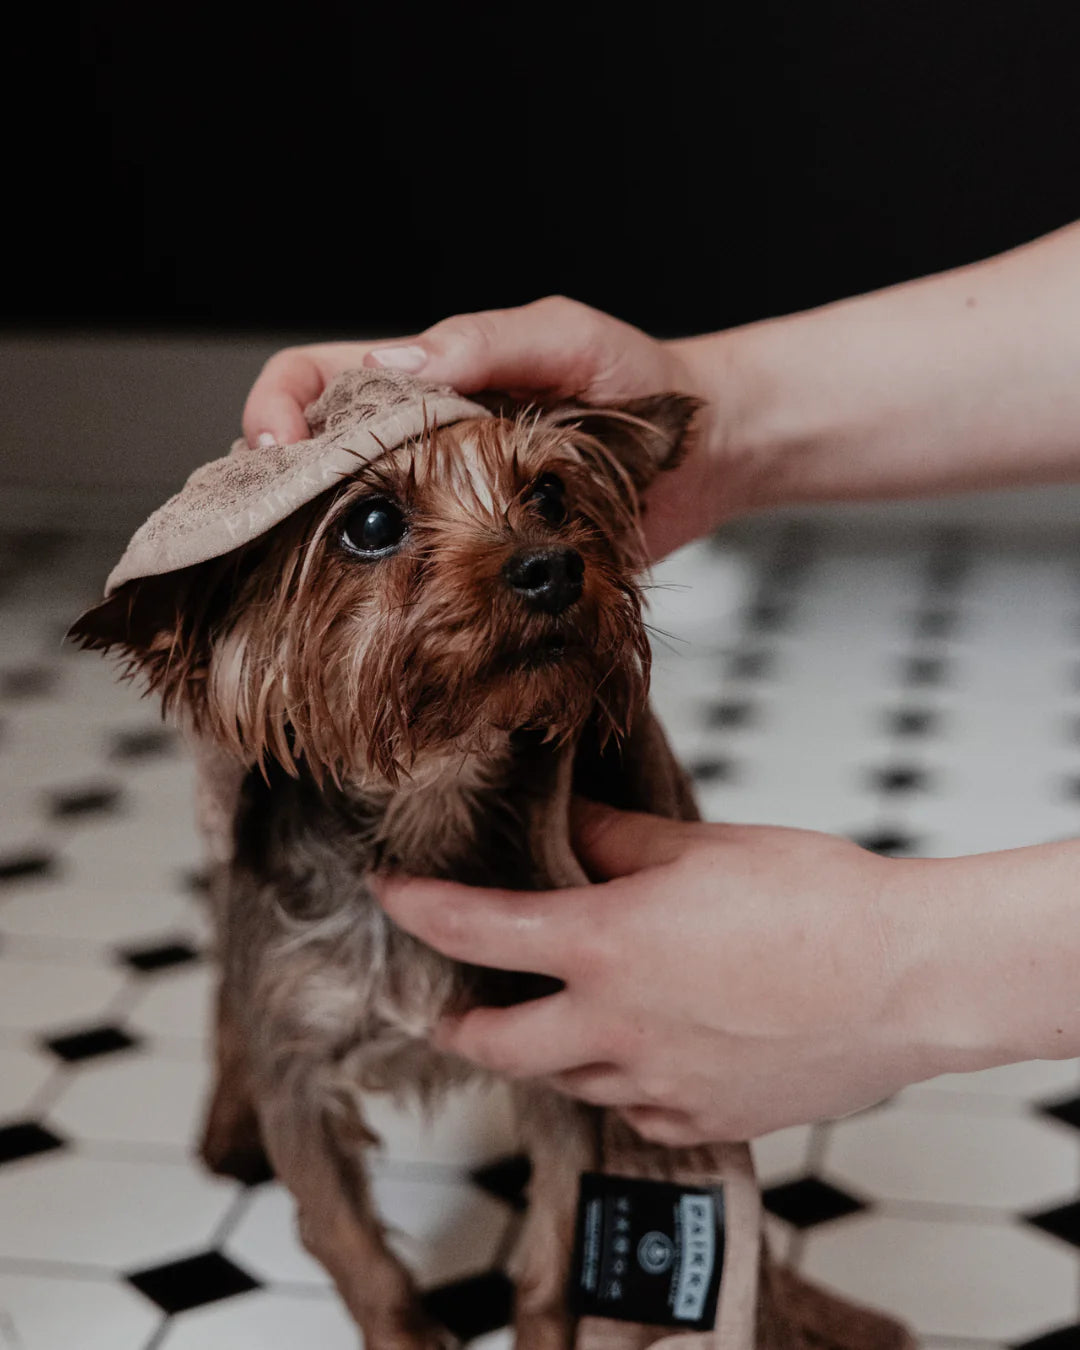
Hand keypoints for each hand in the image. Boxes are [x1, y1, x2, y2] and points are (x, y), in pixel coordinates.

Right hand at [241, 297, 746, 557]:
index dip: (276, 407)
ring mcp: (450, 509)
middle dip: (279, 495)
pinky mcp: (485, 564)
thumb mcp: (567, 339)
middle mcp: (422, 447)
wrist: (709, 455)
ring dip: (326, 555)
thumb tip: (398, 367)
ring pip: (358, 530)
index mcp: (425, 382)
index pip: (315, 381)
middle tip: (275, 532)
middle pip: (315, 466)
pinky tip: (389, 615)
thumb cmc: (644, 382)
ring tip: (316, 582)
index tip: (273, 446)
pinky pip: (422, 579)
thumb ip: (489, 343)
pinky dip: (394, 596)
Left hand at [375, 801, 985, 1144]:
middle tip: (446, 1009)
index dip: (420, 909)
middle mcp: (615, 1029)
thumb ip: (620, 841)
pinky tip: (651, 1048)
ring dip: (548, 1048)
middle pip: (494, 1045)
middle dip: (456, 1026)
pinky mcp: (704, 1120)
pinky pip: (635, 1107)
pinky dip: (622, 1079)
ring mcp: (657, 1085)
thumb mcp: (703, 848)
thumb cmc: (816, 901)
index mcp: (605, 946)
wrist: (907, 979)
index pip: (477, 929)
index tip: (392, 895)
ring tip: (565, 1014)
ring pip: (566, 1079)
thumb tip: (575, 827)